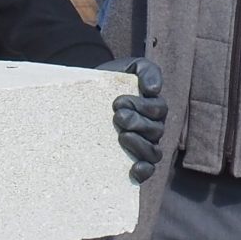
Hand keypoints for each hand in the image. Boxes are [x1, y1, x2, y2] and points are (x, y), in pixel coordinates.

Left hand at [104, 57, 168, 182]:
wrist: (82, 96)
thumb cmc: (108, 82)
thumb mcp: (126, 68)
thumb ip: (145, 71)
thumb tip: (154, 90)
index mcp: (151, 108)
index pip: (157, 110)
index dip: (142, 107)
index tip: (117, 102)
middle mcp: (150, 129)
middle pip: (156, 130)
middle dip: (137, 123)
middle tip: (117, 117)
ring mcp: (141, 146)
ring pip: (153, 152)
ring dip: (140, 145)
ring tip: (122, 136)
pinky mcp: (130, 160)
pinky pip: (147, 170)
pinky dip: (144, 171)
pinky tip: (134, 169)